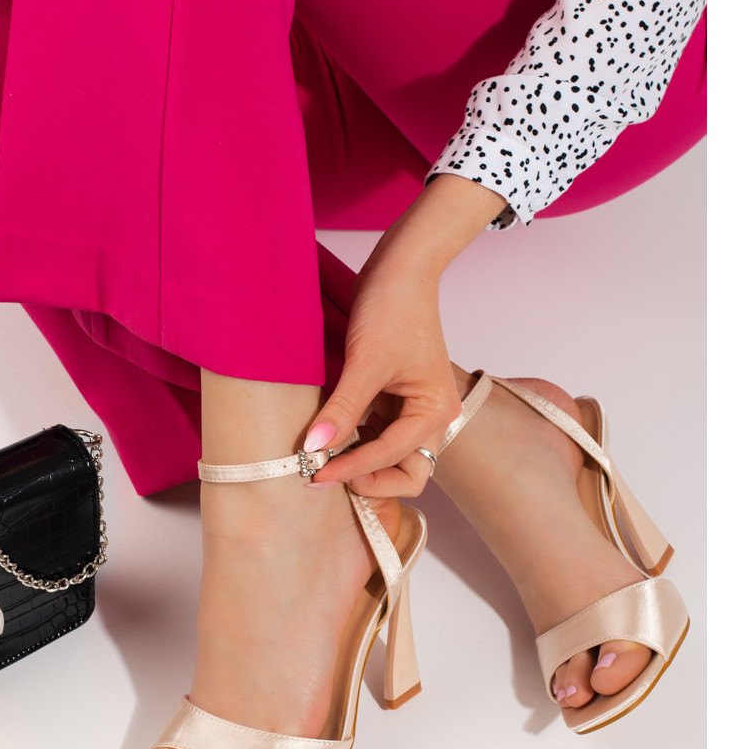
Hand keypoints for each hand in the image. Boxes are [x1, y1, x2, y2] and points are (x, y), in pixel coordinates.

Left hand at [307, 228, 460, 498]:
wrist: (401, 267)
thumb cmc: (395, 307)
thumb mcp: (365, 362)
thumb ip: (342, 409)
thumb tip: (314, 449)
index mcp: (435, 411)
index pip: (392, 458)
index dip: (352, 469)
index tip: (314, 473)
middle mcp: (431, 417)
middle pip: (406, 474)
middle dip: (370, 480)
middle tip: (325, 474)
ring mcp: (413, 409)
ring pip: (390, 459)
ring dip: (360, 464)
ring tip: (321, 459)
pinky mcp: (394, 399)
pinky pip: (376, 435)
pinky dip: (354, 442)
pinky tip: (327, 437)